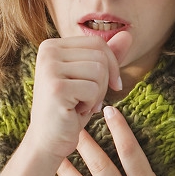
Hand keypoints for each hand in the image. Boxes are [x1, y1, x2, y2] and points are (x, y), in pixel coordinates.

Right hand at [21, 32, 127, 162]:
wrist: (48, 140)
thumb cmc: (70, 109)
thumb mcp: (90, 79)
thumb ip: (106, 56)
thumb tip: (127, 35)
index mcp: (51, 45)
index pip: (97, 43)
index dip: (110, 65)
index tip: (102, 87)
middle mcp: (47, 51)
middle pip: (100, 55)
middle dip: (103, 82)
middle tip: (86, 99)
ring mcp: (49, 68)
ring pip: (99, 70)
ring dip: (97, 93)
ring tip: (80, 104)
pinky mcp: (56, 87)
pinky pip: (93, 88)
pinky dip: (90, 104)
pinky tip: (75, 111)